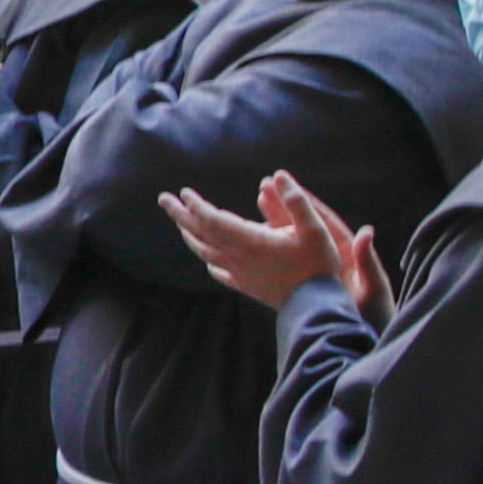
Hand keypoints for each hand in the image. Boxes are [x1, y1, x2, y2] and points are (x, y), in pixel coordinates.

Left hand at [162, 170, 380, 316]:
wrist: (316, 307)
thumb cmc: (318, 266)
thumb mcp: (316, 228)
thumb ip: (296, 201)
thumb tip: (278, 176)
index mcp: (250, 241)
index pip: (212, 220)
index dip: (196, 205)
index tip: (184, 192)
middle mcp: (238, 257)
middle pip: (201, 234)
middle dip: (180, 215)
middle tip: (164, 199)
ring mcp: (239, 273)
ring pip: (205, 252)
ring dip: (190, 235)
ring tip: (181, 224)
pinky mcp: (246, 286)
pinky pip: (219, 272)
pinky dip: (208, 260)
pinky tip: (207, 258)